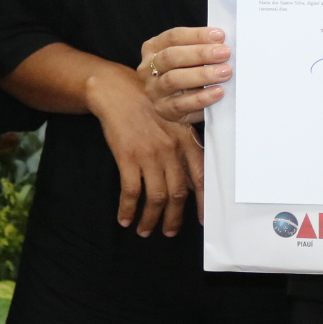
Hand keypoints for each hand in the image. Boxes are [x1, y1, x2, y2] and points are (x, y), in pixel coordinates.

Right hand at [87, 65, 204, 236]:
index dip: (203, 202)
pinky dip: (127, 209)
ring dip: (151, 219)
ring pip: (155, 197)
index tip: (202, 220)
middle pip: (178, 193)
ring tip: (145, 230)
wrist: (120, 92)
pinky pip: (130, 191)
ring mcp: (149, 154)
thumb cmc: (150, 106)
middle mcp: (171, 150)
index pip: (201, 178)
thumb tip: (194, 179)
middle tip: (169, 231)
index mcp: (186, 141)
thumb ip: (185, 147)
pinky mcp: (127, 157)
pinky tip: (124, 218)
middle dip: (174, 218)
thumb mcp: (175, 121)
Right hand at [140, 26, 231, 125]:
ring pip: (174, 79)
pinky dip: (202, 98)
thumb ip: (200, 48)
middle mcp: (148, 68)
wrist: (177, 106)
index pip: (174, 37)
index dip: (197, 35)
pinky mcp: (163, 109)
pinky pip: (181, 104)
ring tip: (225, 72)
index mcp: (153, 48)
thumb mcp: (188, 57)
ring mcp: (154, 90)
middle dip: (201, 54)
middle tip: (224, 53)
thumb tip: (223, 43)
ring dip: (203, 75)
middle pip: (172, 56)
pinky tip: (218, 92)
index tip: (220, 36)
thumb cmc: (186, 73)